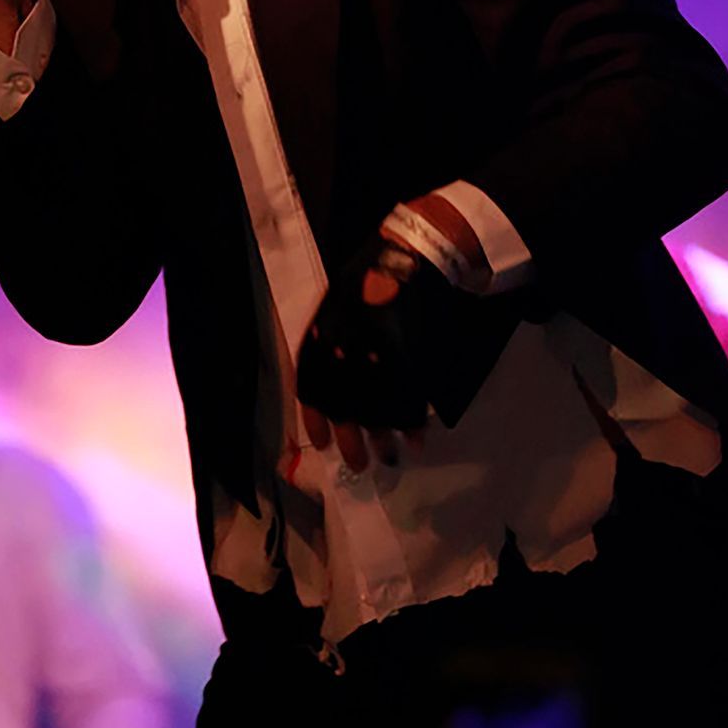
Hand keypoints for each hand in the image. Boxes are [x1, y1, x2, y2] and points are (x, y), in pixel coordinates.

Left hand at [296, 248, 432, 471]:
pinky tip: (415, 441)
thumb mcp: (330, 312)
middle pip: (345, 413)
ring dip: (382, 442)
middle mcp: (345, 358)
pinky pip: (410, 405)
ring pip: (378, 416)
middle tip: (358, 466)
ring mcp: (378, 363)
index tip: (324, 444)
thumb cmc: (361, 285)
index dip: (317, 422)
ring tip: (387, 459)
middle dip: (351, 444)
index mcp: (321, 343)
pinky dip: (413, 426)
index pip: (312, 393)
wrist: (402, 262)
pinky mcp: (409, 365)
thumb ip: (326, 348)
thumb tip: (326, 392)